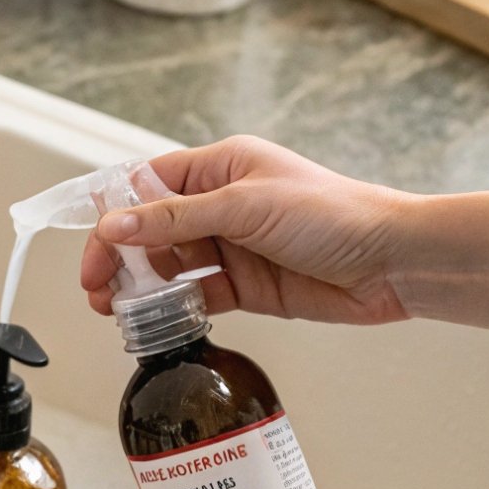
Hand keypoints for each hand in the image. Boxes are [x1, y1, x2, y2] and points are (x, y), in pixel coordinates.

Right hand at [81, 135, 411, 324]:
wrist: (393, 261)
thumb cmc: (334, 215)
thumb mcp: (244, 208)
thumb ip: (174, 220)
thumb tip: (115, 224)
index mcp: (220, 169)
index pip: (148, 186)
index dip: (115, 216)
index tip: (95, 249)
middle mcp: (222, 206)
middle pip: (150, 231)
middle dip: (120, 258)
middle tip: (97, 289)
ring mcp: (232, 247)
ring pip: (169, 267)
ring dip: (141, 287)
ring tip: (116, 310)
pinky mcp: (245, 286)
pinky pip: (196, 297)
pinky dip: (174, 309)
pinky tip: (158, 320)